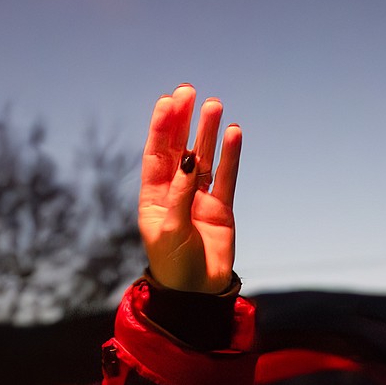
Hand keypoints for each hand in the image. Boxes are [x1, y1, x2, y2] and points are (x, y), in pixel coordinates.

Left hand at [138, 83, 240, 292]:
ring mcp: (199, 198)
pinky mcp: (222, 207)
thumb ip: (178, 195)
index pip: (156, 155)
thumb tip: (186, 161)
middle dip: (182, 121)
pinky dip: (230, 155)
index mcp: (152, 198)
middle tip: (188, 91)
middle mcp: (174, 193)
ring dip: (207, 132)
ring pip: (203, 157)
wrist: (198, 292)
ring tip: (213, 104)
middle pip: (178, 148)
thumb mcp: (169, 230)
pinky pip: (226, 176)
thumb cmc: (174, 265)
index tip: (168, 102)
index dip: (161, 128)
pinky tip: (233, 132)